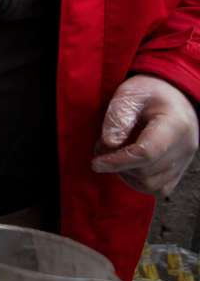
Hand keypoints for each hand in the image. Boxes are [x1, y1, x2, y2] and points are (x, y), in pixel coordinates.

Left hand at [92, 75, 199, 194]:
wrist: (172, 95)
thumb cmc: (148, 92)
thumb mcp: (129, 94)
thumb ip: (118, 116)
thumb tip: (109, 144)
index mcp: (174, 125)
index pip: (146, 153)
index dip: (117, 161)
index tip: (96, 163)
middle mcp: (184, 147)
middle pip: (146, 172)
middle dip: (118, 165)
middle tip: (102, 148)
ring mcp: (184, 161)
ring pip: (151, 184)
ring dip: (125, 174)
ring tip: (114, 154)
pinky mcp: (178, 170)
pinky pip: (158, 188)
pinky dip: (138, 182)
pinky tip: (127, 165)